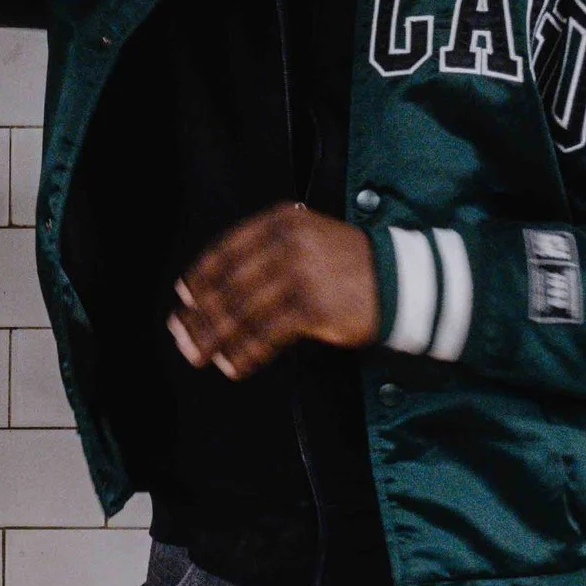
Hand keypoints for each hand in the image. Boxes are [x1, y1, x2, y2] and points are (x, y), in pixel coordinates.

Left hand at [169, 207, 380, 383]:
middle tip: (182, 338)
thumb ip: (268, 254)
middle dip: (200, 316)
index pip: (226, 249)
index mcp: (282, 220)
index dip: (200, 277)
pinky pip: (266, 334)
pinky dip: (245, 353)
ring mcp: (300, 273)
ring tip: (200, 357)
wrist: (403, 281)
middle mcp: (287, 242)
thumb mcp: (309, 239)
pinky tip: (233, 365)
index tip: (184, 299)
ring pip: (242, 311)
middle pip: (229, 283)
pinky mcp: (312, 307)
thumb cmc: (351, 266)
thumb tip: (214, 291)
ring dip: (215, 339)